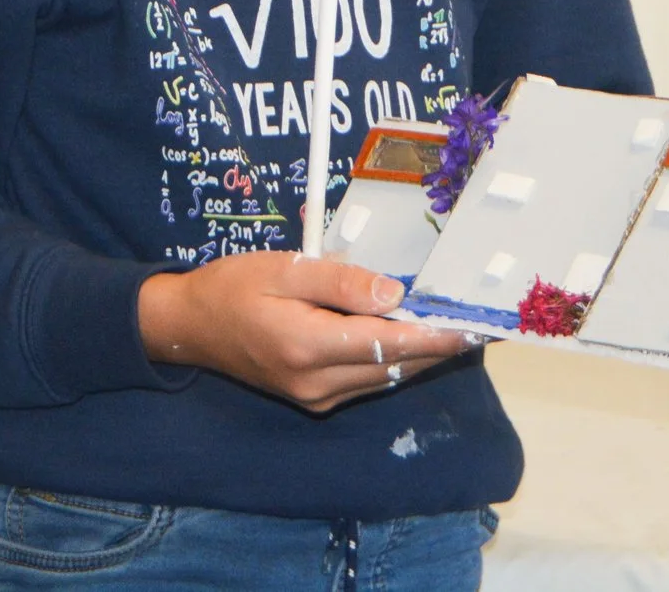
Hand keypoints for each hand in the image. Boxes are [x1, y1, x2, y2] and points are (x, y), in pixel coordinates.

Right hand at [138, 252, 476, 412]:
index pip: (389, 344)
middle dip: (438, 346)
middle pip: (395, 367)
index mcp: (307, 346)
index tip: (473, 326)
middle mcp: (316, 383)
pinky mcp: (314, 399)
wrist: (190, 326)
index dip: (435, 336)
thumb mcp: (284, 269)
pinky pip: (367, 381)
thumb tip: (395, 294)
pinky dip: (394, 360)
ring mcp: (315, 397)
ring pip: (385, 378)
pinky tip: (412, 338)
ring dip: (420, 355)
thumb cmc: (233, 287)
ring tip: (456, 327)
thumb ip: (341, 281)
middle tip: (478, 322)